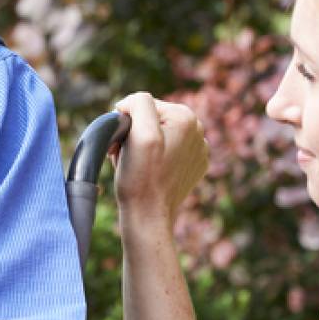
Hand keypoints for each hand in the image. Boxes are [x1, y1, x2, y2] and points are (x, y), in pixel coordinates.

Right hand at [111, 92, 210, 229]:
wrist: (149, 216)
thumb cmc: (141, 176)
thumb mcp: (139, 133)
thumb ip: (139, 103)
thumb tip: (131, 102)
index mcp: (186, 118)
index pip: (144, 104)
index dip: (126, 122)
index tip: (120, 143)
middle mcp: (198, 131)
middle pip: (153, 120)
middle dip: (134, 133)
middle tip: (124, 155)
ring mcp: (198, 150)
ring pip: (159, 135)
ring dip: (141, 146)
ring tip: (134, 165)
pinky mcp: (193, 167)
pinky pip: (167, 152)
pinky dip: (153, 158)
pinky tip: (147, 173)